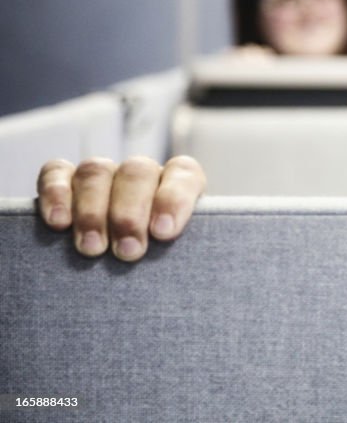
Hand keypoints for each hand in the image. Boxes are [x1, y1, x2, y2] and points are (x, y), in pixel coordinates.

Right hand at [36, 155, 205, 261]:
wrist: (124, 279)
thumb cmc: (161, 268)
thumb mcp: (181, 258)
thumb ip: (187, 251)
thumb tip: (176, 250)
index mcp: (179, 183)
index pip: (183, 172)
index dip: (174, 198)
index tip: (163, 233)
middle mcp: (141, 173)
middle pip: (136, 172)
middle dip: (130, 214)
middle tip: (128, 252)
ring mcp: (104, 173)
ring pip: (96, 172)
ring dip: (92, 212)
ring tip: (92, 249)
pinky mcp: (64, 179)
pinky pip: (56, 172)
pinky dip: (56, 194)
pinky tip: (58, 223)